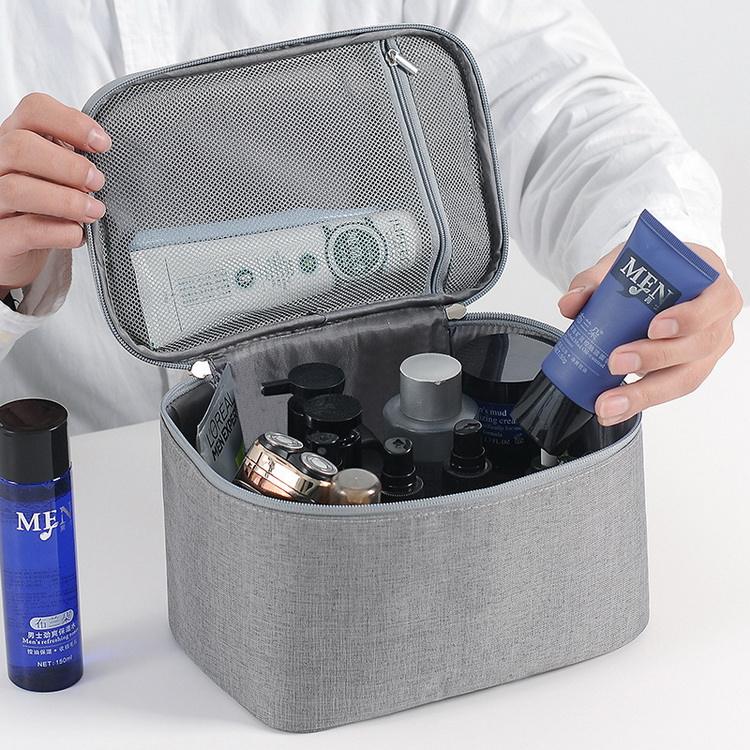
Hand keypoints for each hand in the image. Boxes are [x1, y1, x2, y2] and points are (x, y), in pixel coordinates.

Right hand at [0, 92, 110, 295]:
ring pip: (17, 188)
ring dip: (67, 201)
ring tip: (94, 211)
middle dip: (69, 166)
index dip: (71, 122)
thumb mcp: (58, 178)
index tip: (102, 144)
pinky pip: (26, 230)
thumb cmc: (42, 210)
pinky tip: (77, 234)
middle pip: (20, 146)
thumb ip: (74, 163)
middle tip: (97, 183)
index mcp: (14, 142)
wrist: (18, 251)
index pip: (33, 111)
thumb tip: (105, 160)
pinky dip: (60, 232)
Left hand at [559, 242, 742, 425]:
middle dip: (654, 358)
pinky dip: (641, 401)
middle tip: (615, 363)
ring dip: (644, 393)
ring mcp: (708, 351)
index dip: (688, 318)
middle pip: (697, 346)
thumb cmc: (656, 273)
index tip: (653, 327)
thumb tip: (570, 303)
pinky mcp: (691, 371)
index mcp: (712, 286)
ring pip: (685, 377)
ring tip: (609, 403)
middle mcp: (717, 321)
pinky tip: (615, 409)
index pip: (714, 302)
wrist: (661, 284)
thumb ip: (595, 280)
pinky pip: (670, 390)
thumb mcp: (627, 264)